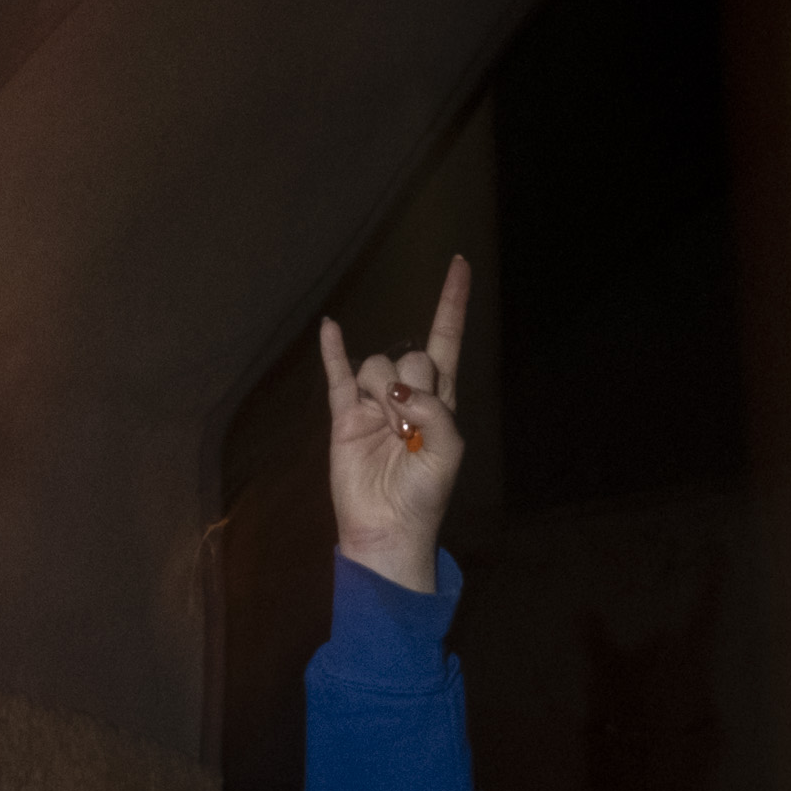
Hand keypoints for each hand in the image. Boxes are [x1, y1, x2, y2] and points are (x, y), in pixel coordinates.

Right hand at [318, 252, 467, 593]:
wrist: (388, 528)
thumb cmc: (425, 494)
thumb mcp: (448, 450)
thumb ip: (434, 411)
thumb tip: (396, 391)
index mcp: (441, 399)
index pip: (446, 340)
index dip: (453, 303)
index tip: (460, 263)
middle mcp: (407, 395)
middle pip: (409, 355)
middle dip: (410, 384)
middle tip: (407, 427)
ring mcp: (373, 405)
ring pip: (376, 368)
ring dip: (381, 396)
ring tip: (385, 433)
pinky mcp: (344, 418)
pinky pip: (338, 376)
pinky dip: (333, 351)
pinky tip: (330, 327)